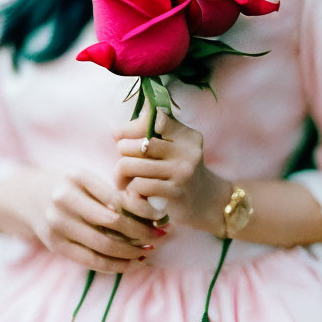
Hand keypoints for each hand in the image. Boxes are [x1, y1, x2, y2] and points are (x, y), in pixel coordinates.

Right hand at [0, 166, 165, 272]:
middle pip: (112, 222)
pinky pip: (90, 260)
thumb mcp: (84, 177)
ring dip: (131, 252)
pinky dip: (114, 265)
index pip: (117, 197)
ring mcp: (57, 224)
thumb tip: (148, 209)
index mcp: (76, 177)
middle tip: (160, 236)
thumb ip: (109, 190)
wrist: (26, 196)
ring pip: (103, 245)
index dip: (142, 210)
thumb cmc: (66, 184)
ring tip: (149, 251)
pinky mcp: (55, 245)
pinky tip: (132, 263)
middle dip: (141, 232)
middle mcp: (65, 200)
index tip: (160, 216)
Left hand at [114, 110, 229, 235]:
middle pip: (139, 143)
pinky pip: (140, 185)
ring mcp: (182, 171)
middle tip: (122, 163)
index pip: (155, 119)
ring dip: (121, 174)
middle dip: (123, 152)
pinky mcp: (175, 192)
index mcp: (186, 135)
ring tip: (122, 180)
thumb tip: (115, 131)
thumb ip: (154, 135)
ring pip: (133, 165)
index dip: (131, 127)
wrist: (206, 202)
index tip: (119, 135)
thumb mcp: (177, 148)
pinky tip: (134, 193)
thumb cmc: (181, 171)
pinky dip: (131, 190)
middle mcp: (187, 150)